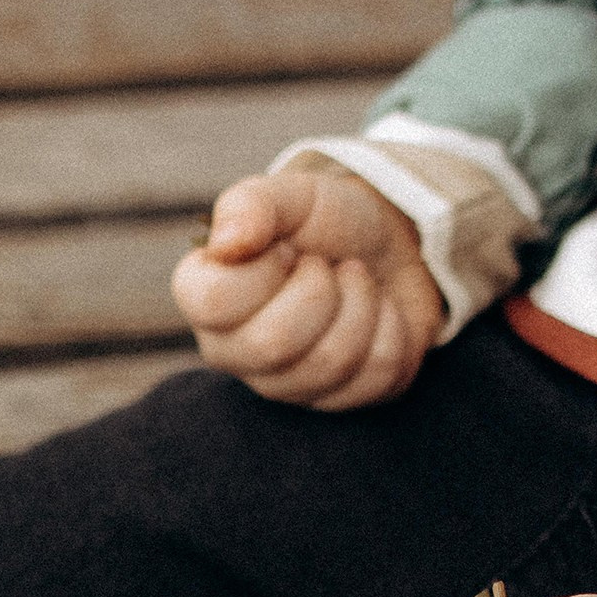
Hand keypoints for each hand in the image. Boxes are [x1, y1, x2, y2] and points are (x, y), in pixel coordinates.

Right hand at [170, 163, 444, 408]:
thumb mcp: (291, 196)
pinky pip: (376, 374)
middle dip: (321, 290)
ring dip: (362, 304)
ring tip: (355, 281)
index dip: (266, 269)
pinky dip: (392, 328)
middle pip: (274, 345)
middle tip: (329, 267)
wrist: (388, 248)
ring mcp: (285, 385)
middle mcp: (234, 351)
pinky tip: (379, 312)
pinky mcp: (339, 400)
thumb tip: (227, 243)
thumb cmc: (326, 222)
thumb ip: (251, 205)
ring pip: (331, 362)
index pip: (215, 303)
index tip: (288, 249)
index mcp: (205, 297)